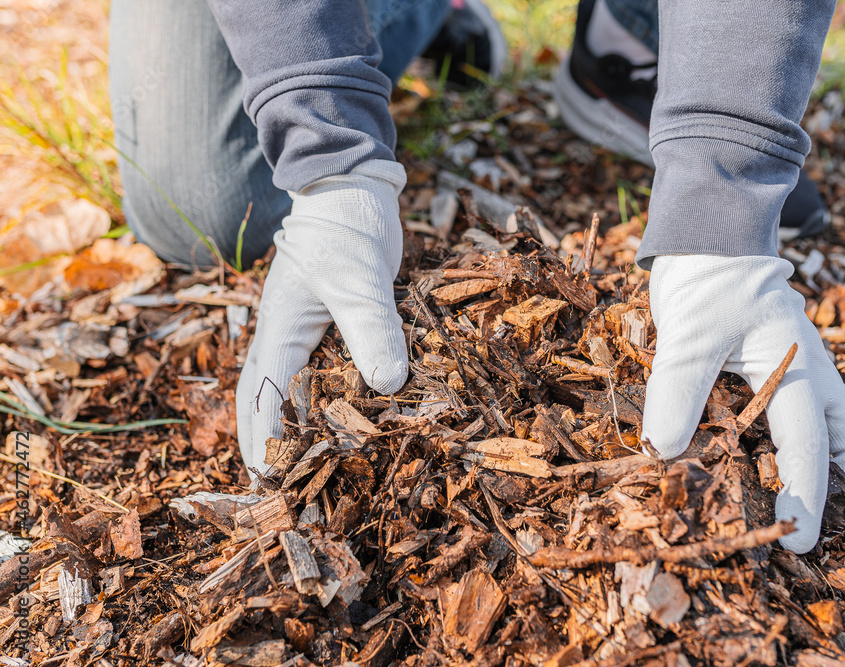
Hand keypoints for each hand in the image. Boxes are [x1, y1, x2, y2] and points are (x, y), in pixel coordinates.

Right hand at [236, 160, 408, 482]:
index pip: (262, 398)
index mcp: (279, 331)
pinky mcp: (335, 325)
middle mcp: (286, 337)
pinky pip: (326, 371)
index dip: (265, 442)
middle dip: (270, 444)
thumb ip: (371, 329)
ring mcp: (309, 332)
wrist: (353, 191)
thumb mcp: (357, 281)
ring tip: (312, 466)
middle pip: (266, 400)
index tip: (271, 483)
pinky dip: (332, 398)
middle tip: (282, 489)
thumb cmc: (345, 230)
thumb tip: (387, 386)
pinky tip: (353, 418)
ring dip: (298, 425)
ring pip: (294, 388)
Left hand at [641, 255, 844, 552]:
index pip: (809, 441)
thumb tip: (664, 452)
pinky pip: (804, 416)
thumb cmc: (704, 280)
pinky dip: (801, 448)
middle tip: (822, 531)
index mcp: (798, 366)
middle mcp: (810, 373)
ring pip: (838, 429)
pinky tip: (769, 468)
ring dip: (832, 471)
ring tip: (809, 510)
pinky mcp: (780, 370)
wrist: (709, 236)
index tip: (797, 537)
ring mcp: (801, 371)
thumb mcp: (688, 334)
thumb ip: (678, 390)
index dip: (806, 493)